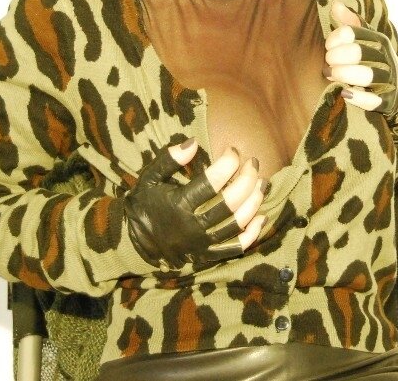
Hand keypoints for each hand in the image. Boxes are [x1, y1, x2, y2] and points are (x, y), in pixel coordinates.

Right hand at [124, 140, 266, 269]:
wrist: (134, 243)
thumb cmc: (144, 205)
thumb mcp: (148, 179)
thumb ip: (168, 160)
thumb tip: (192, 142)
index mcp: (178, 204)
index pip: (211, 182)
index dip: (227, 164)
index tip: (233, 150)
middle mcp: (192, 225)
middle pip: (229, 203)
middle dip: (247, 180)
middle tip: (254, 163)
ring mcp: (202, 243)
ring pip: (235, 223)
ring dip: (254, 203)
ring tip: (262, 183)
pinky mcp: (207, 255)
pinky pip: (234, 248)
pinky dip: (251, 234)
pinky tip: (262, 217)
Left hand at [325, 1, 397, 141]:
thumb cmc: (375, 60)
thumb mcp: (367, 40)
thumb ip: (350, 23)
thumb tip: (335, 3)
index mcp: (379, 40)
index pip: (351, 33)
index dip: (334, 39)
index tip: (328, 46)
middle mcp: (386, 58)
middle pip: (357, 52)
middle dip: (336, 57)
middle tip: (328, 62)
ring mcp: (389, 79)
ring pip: (366, 75)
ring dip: (343, 75)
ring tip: (331, 75)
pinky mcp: (388, 101)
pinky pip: (373, 100)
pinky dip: (357, 97)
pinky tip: (344, 92)